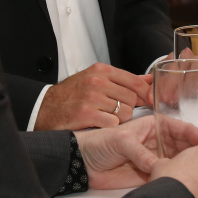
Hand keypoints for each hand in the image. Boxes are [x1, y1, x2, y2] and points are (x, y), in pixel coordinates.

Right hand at [34, 63, 153, 130]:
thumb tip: (152, 79)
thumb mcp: (98, 79)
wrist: (45, 108)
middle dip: (129, 108)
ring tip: (106, 118)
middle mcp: (97, 81)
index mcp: (102, 70)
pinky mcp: (85, 114)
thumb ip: (125, 80)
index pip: (136, 81)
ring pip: (124, 112)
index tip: (149, 102)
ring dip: (119, 120)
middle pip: (132, 99)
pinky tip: (99, 124)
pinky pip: (112, 123)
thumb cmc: (74, 94)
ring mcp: (90, 97)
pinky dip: (109, 127)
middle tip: (117, 112)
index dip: (146, 94)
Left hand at [75, 116, 197, 189]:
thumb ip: (140, 152)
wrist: (82, 163)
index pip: (180, 128)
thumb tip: (157, 166)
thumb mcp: (121, 139)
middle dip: (194, 151)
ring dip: (186, 165)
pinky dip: (173, 178)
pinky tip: (181, 181)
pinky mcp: (148, 174)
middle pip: (182, 145)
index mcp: (154, 125)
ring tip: (197, 171)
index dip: (194, 134)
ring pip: (177, 161)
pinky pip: (165, 175)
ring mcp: (153, 158)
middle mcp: (157, 141)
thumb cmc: (99, 142)